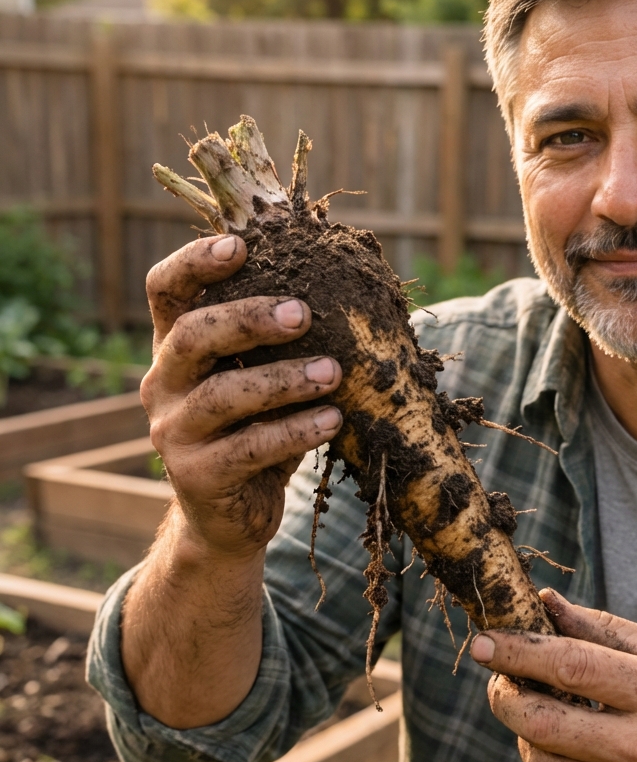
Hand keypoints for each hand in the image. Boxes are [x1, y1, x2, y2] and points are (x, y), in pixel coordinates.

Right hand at [142, 234, 342, 559]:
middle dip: (249, 319)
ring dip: (284, 379)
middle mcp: (162, 383)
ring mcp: (173, 432)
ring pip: (223, 395)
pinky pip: (250, 448)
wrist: (232, 515)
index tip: (240, 246)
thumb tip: (349, 287)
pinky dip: (297, 430)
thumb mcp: (260, 377)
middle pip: (192, 335)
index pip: (164, 290)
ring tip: (334, 372)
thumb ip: (280, 340)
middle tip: (304, 313)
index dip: (194, 262)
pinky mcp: (196, 476)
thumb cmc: (258, 428)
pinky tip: (333, 419)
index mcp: (174, 347)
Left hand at [471, 590, 636, 761]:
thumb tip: (548, 603)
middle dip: (506, 698)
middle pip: (545, 725)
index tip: (483, 642)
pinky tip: (561, 754)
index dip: (518, 652)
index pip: (571, 667)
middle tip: (500, 681)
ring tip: (533, 715)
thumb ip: (604, 628)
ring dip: (523, 736)